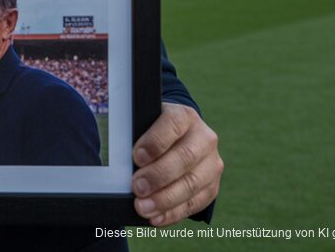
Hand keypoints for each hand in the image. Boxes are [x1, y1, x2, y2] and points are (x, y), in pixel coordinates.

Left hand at [132, 102, 222, 226]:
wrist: (181, 141)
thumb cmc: (155, 134)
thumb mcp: (147, 125)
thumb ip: (137, 137)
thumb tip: (122, 163)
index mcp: (185, 116)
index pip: (173, 124)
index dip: (155, 141)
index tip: (137, 157)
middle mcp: (204, 138)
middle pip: (185, 157)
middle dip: (158, 175)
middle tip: (137, 187)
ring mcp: (212, 163)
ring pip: (192, 183)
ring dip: (165, 199)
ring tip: (143, 208)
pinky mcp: (212, 186)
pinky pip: (195, 203)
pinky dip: (174, 213)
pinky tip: (156, 218)